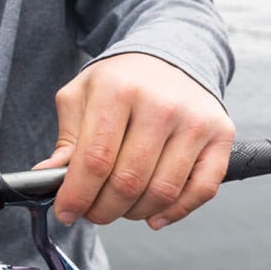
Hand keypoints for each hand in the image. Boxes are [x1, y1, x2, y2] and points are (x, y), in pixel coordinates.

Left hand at [34, 52, 234, 229]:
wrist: (171, 54)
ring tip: (120, 207)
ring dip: (134, 213)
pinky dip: (175, 212)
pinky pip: (201, 190)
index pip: (95, 160)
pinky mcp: (221, 135)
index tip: (66, 211)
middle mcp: (161, 104)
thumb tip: (49, 177)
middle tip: (92, 213)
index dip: (77, 195)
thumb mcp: (82, 95)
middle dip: (102, 209)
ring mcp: (195, 120)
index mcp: (118, 90)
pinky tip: (153, 215)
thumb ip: (67, 139)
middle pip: (128, 181)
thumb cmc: (122, 80)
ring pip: (161, 192)